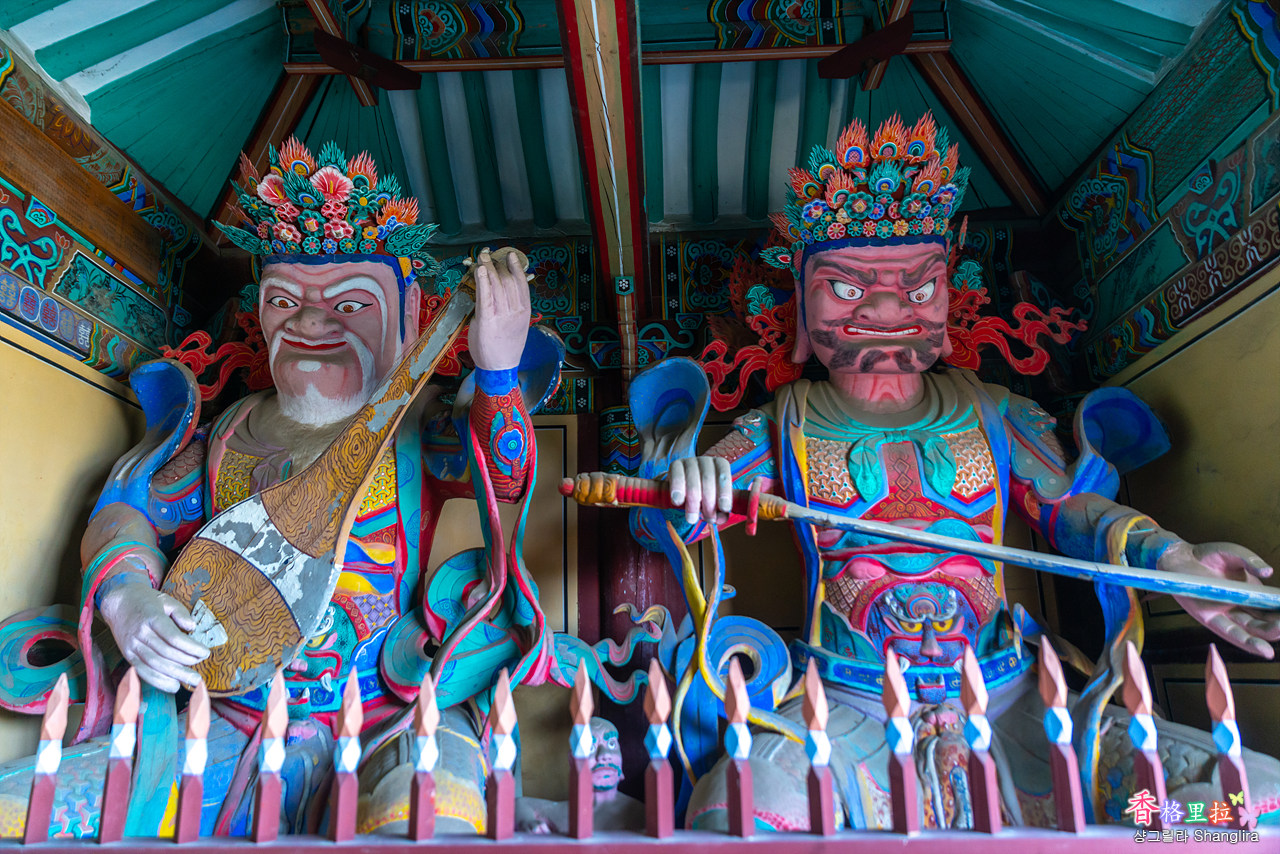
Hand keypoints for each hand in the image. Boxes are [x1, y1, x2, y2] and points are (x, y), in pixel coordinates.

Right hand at [99, 584, 208, 691]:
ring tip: (192, 680)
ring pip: (155, 664)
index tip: (206, 653)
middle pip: (166, 653)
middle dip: (186, 664)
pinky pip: (142, 671)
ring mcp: (132, 645)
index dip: (191, 647)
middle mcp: (141, 633)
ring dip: (175, 675)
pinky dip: (158, 680)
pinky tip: (173, 685)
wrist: (118, 602)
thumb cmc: (146, 601)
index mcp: (153, 618)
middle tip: (201, 672)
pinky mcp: (127, 654)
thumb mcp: (166, 600)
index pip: (174, 637)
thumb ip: (181, 613)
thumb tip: (193, 627)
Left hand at [469, 247, 531, 370]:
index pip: (521, 282)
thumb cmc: (505, 346)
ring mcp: (502, 315)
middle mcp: (515, 311)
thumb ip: (510, 306)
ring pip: (497, 284)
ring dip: (489, 267)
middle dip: (498, 264)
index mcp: (524, 311)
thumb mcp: (516, 324)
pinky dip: (483, 280)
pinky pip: (485, 296)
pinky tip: (480, 269)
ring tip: (482, 256)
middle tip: (488, 254)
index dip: (515, 266)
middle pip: (508, 280)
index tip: (509, 255)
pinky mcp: (487, 320)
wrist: (500, 367)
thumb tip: (499, 288)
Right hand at [668, 456, 733, 525]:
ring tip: (692, 519)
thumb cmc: (704, 494)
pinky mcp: (675, 465)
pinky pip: (676, 476)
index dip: (725, 492)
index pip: (724, 476)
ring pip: (692, 480)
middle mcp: (706, 461)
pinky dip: (677, 489)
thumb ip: (720, 510)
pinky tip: (678, 502)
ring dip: (693, 502)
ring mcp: (690, 461)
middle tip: (708, 518)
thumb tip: (720, 518)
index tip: (724, 508)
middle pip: (708, 479)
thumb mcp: (715, 501)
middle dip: (709, 502)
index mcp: (720, 465)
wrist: (683, 487)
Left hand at [1161, 541, 1279, 658]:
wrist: (1180, 556)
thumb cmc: (1208, 555)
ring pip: (1252, 631)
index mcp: (1252, 593)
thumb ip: (1251, 561)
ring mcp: (1226, 614)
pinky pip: (1231, 634)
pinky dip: (1248, 643)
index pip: (1273, 606)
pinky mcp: (1210, 618)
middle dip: (1278, 624)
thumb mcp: (1235, 554)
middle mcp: (1241, 606)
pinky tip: (1264, 650)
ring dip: (1268, 635)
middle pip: (1265, 621)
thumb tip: (1268, 572)